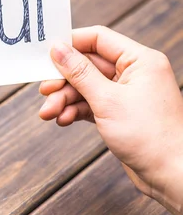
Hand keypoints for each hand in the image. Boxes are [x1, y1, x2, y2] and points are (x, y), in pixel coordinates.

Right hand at [38, 25, 182, 214]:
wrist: (171, 175)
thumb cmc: (151, 137)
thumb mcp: (107, 100)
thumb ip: (79, 72)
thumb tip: (58, 48)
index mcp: (139, 60)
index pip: (98, 39)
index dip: (71, 44)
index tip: (46, 54)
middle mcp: (133, 73)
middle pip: (87, 65)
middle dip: (63, 81)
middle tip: (44, 92)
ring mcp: (125, 94)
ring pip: (85, 87)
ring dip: (64, 99)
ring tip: (49, 113)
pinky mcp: (118, 113)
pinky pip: (90, 103)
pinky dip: (74, 110)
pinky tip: (63, 119)